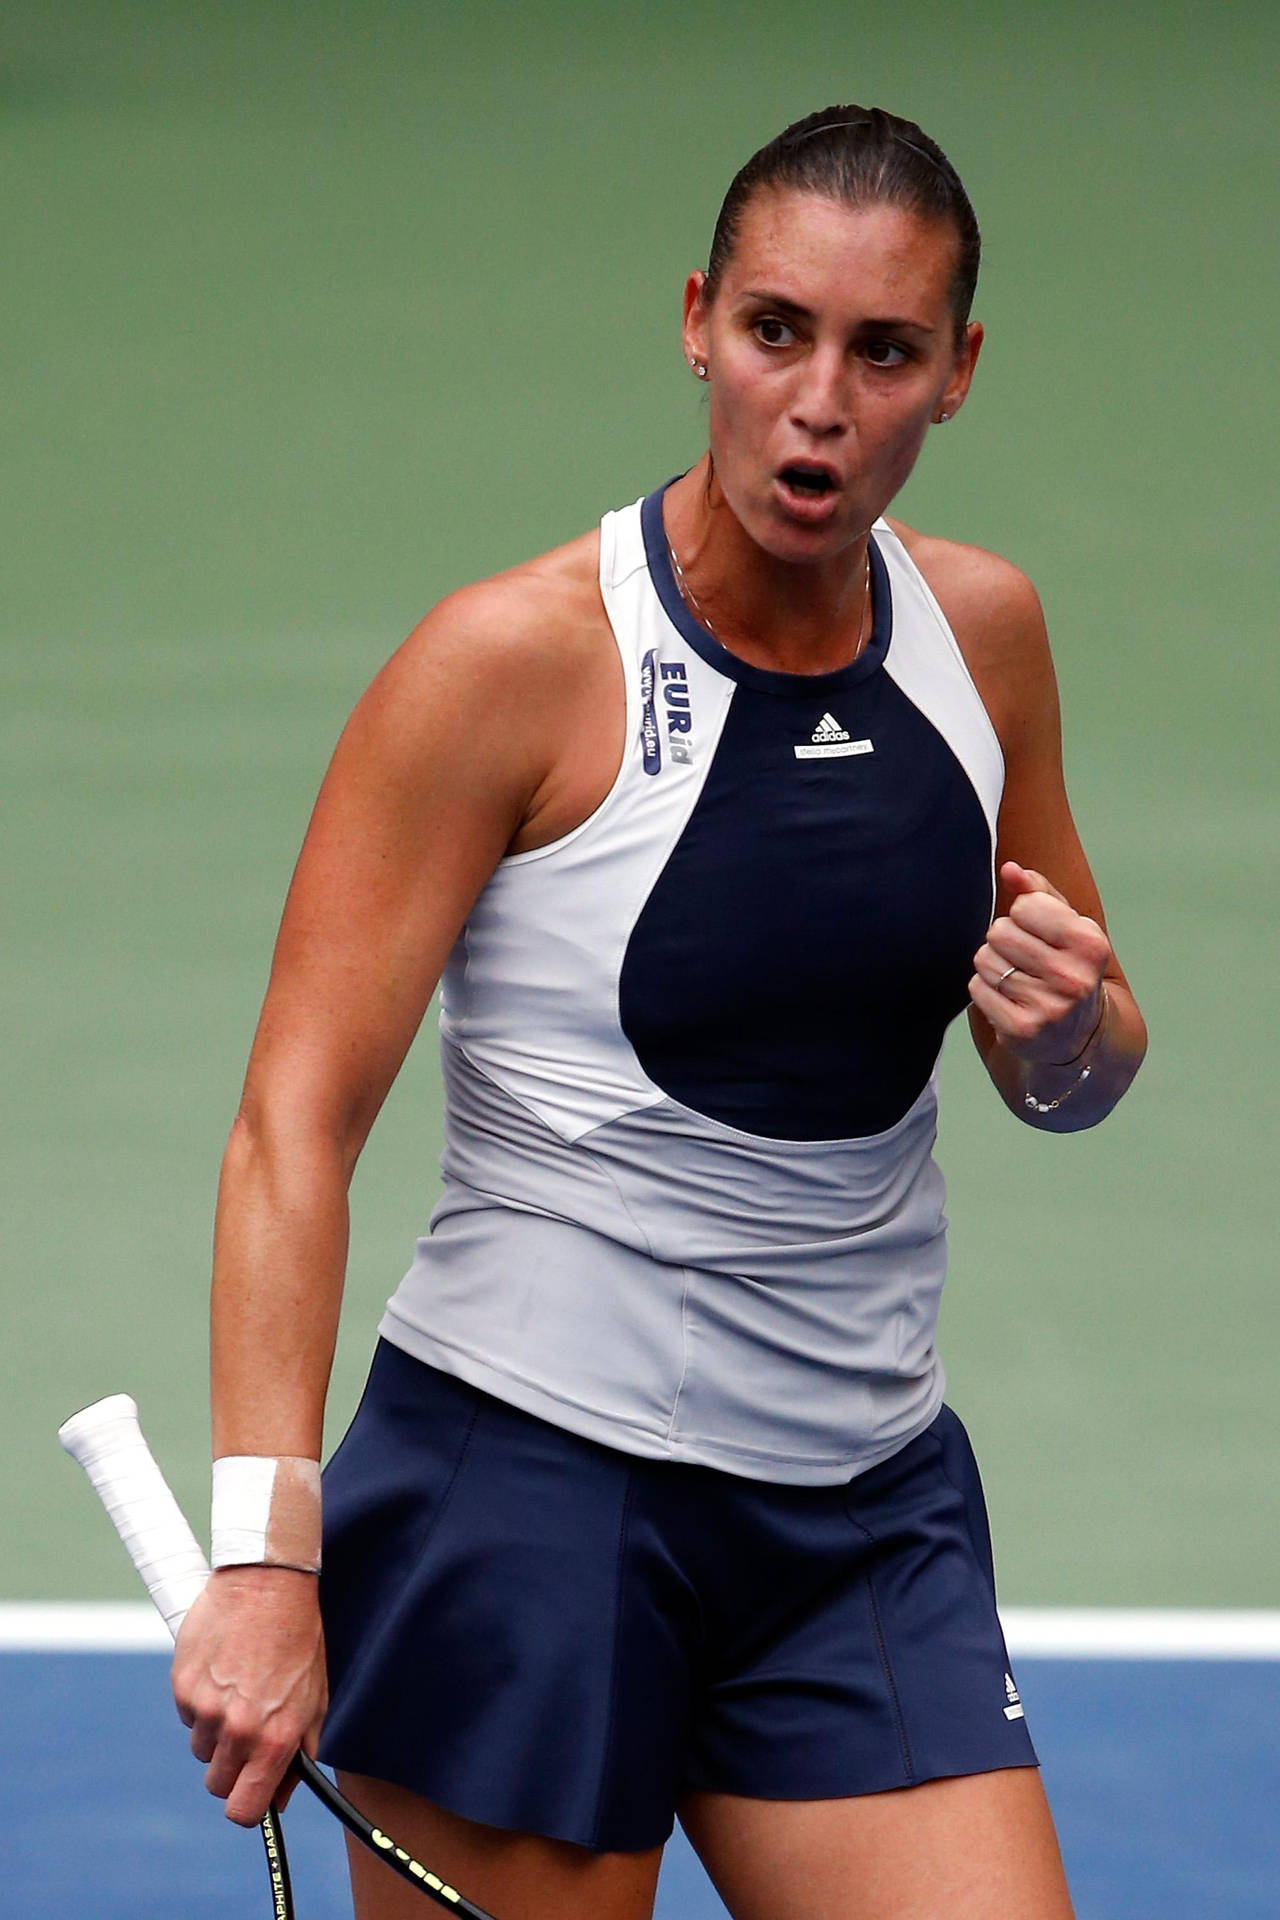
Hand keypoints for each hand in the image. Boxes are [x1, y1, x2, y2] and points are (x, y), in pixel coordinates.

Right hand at [172, 1564, 327, 1826]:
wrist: (266, 1582)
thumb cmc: (298, 1638)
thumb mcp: (315, 1698)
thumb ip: (300, 1752)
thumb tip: (281, 1797)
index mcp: (274, 1738)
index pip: (244, 1809)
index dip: (247, 1808)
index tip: (250, 1795)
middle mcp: (237, 1729)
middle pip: (217, 1784)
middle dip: (231, 1768)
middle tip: (248, 1734)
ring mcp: (205, 1708)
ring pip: (201, 1748)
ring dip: (216, 1732)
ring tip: (239, 1690)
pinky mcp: (182, 1686)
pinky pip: (187, 1715)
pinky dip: (201, 1702)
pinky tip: (223, 1671)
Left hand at [970, 861, 1111, 1063]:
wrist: (1077, 1033)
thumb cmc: (1067, 965)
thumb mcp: (1066, 926)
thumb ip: (1039, 892)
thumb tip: (1009, 869)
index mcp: (1090, 944)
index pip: (1025, 906)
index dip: (1023, 915)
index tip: (1039, 933)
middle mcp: (1073, 978)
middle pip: (1000, 932)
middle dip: (1004, 940)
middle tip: (1025, 958)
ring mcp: (1048, 1007)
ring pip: (984, 960)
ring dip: (993, 965)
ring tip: (1017, 978)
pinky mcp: (1021, 1029)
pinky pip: (977, 988)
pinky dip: (985, 989)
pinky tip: (1008, 998)